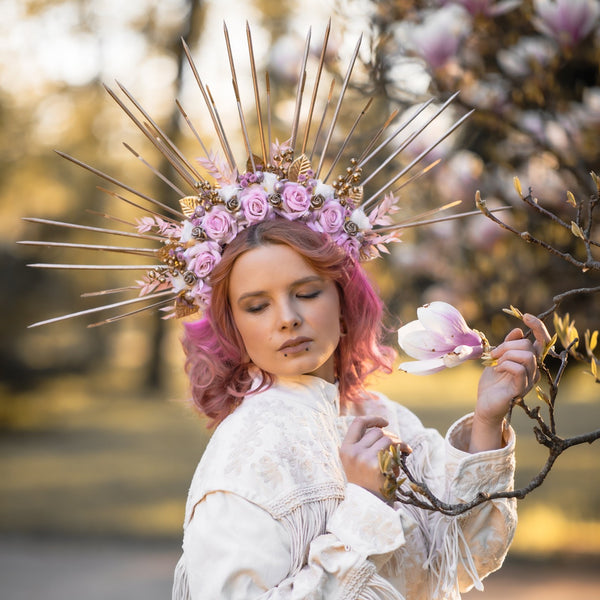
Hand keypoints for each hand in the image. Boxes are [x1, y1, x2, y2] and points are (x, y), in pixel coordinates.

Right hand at [340, 415, 410, 499]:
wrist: (368, 507)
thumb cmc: (366, 484)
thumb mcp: (357, 462)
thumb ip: (364, 445)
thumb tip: (382, 427)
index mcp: (345, 449)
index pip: (358, 423)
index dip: (373, 419)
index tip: (385, 422)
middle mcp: (352, 452)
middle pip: (376, 431)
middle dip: (390, 435)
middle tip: (398, 444)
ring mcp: (363, 458)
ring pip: (386, 438)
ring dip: (398, 442)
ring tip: (403, 451)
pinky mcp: (376, 465)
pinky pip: (394, 450)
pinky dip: (402, 450)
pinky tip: (405, 456)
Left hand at [471, 314, 550, 451]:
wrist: (484, 404)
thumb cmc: (492, 382)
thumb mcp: (497, 358)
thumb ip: (508, 346)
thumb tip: (518, 331)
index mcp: (529, 362)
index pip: (542, 341)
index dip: (538, 327)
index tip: (526, 316)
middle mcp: (534, 371)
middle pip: (529, 346)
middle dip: (508, 345)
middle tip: (494, 353)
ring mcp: (529, 380)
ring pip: (525, 356)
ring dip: (506, 354)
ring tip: (495, 362)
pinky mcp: (521, 389)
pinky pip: (518, 369)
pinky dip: (505, 364)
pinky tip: (497, 369)